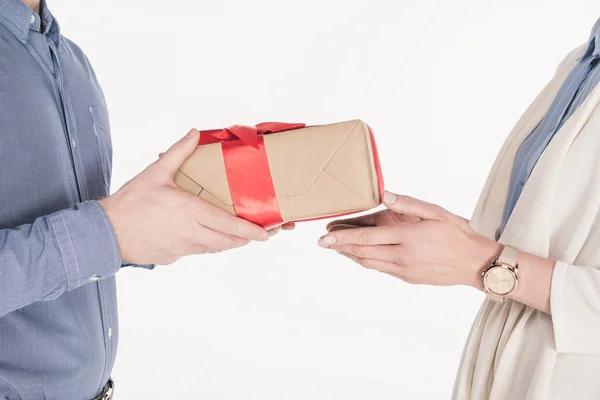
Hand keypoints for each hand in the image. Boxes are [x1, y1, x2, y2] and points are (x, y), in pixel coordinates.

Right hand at [100, 129, 269, 264]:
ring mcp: (181, 248)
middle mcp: (190, 233)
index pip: (228, 224)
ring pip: (213, 249)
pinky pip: (196, 252)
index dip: (250, 231)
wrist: (104, 233)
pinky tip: (207, 238)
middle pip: (227, 242)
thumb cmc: (130, 202)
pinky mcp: (172, 257)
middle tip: (260, 236)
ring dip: (228, 243)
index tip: (266, 234)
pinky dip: (207, 246)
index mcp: (190, 211)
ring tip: (238, 237)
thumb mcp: (155, 173)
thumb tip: (193, 133)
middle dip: (246, 240)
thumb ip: (178, 152)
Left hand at [318, 191, 500, 287]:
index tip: (324, 236)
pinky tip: (361, 255)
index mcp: (407, 238)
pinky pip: (381, 269)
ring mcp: (404, 270)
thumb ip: (408, 203)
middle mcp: (402, 257)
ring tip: (337, 247)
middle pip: (362, 253)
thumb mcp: (436, 212)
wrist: (477, 264)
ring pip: (369, 263)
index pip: (366, 238)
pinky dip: (367, 261)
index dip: (343, 238)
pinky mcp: (408, 278)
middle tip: (322, 242)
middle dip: (340, 247)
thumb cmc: (459, 234)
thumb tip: (383, 195)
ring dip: (351, 255)